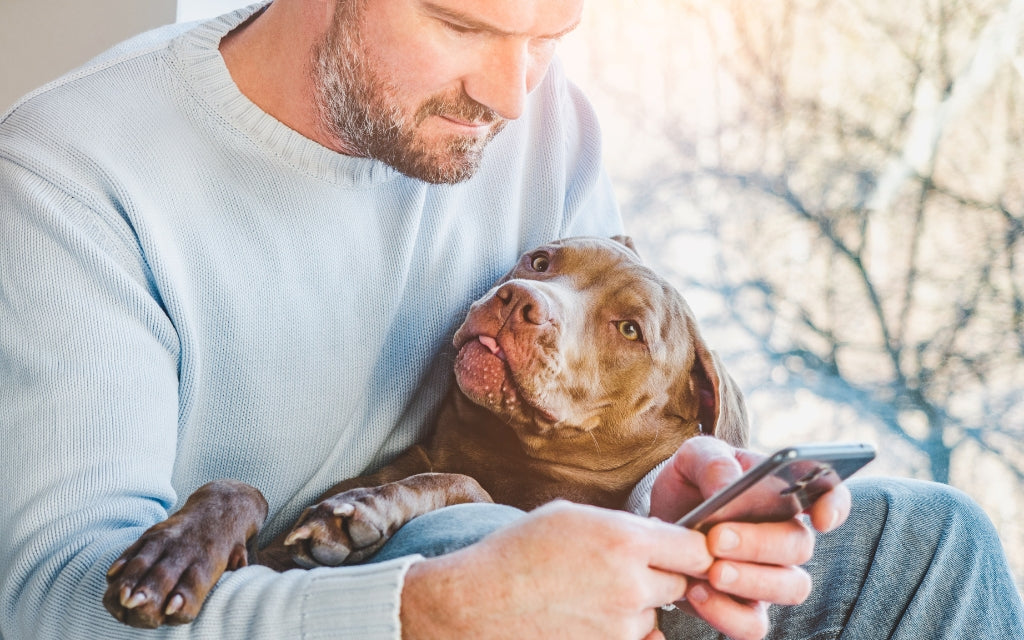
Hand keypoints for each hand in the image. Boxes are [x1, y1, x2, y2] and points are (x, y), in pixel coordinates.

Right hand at [400, 500, 713, 639]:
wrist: (478, 605)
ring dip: (638, 604)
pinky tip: (588, 614)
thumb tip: (659, 534)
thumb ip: (624, 525)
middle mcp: (630, 585)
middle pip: (682, 583)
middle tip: (627, 568)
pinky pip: (637, 639)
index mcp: (624, 540)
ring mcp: (621, 625)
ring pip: (655, 613)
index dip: (692, 547)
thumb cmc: (519, 552)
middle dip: (664, 574)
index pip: (697, 549)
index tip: (681, 547)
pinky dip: (622, 629)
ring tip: (591, 592)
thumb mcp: (572, 516)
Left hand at [648, 436, 851, 639]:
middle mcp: (785, 537)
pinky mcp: (742, 607)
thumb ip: (714, 463)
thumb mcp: (695, 456)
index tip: (820, 516)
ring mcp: (769, 575)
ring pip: (790, 589)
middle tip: (717, 537)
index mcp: (785, 494)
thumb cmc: (691, 481)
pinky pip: (752, 625)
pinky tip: (695, 592)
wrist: (661, 515)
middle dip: (760, 543)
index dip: (834, 506)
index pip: (830, 496)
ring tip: (712, 571)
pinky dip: (726, 614)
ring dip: (752, 582)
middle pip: (800, 546)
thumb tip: (729, 487)